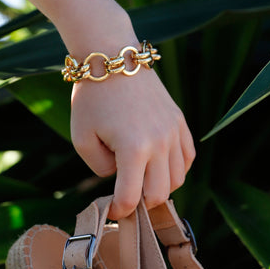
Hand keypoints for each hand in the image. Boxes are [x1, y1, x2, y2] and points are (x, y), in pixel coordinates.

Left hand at [70, 68, 194, 219]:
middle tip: (126, 197)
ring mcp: (173, 132)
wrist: (113, 57)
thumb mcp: (82, 139)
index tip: (111, 211)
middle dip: (140, 203)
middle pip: (158, 195)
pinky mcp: (180, 123)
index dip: (119, 211)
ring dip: (159, 187)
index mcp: (133, 149)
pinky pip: (187, 159)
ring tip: (141, 180)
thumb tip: (120, 179)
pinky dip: (175, 170)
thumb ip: (100, 169)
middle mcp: (159, 143)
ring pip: (177, 180)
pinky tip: (158, 166)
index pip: (130, 198)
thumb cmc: (92, 98)